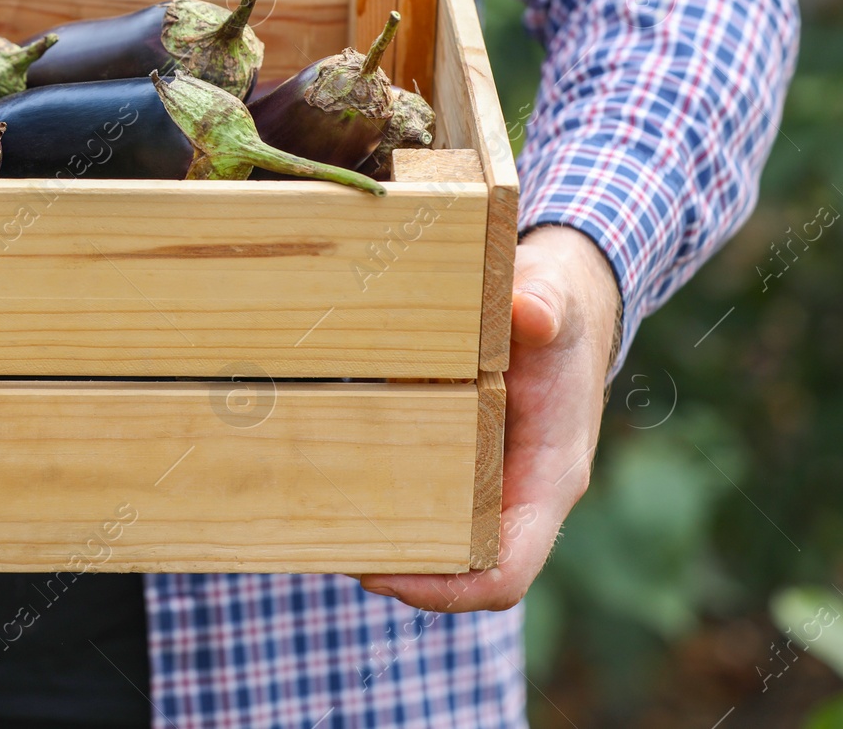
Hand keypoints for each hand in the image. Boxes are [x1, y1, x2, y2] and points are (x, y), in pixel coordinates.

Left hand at [359, 224, 618, 611]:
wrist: (563, 299)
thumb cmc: (561, 305)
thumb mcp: (554, 298)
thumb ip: (544, 306)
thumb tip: (529, 311)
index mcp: (549, 475)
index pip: (509, 568)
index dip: (450, 590)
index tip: (382, 577)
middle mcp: (523, 493)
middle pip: (467, 569)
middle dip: (406, 574)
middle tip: (336, 554)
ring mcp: (496, 482)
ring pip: (446, 543)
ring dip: (394, 545)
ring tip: (326, 531)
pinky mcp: (468, 464)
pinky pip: (432, 506)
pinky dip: (393, 508)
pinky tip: (339, 490)